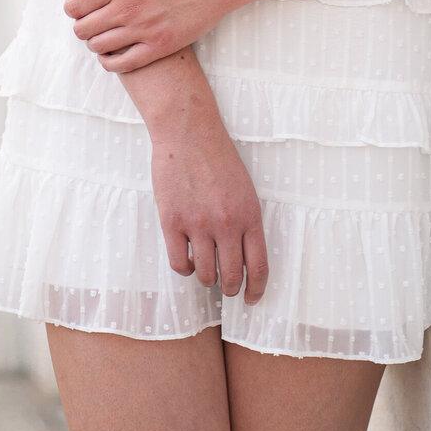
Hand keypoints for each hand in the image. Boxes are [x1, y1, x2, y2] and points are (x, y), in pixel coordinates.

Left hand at [64, 0, 232, 69]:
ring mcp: (142, 30)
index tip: (79, 8)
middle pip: (83, 30)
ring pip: (99, 48)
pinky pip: (123, 64)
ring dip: (95, 44)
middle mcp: (125, 8)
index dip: (72, 9)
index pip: (76, 7)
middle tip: (91, 23)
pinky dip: (111, 63)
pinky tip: (113, 56)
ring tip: (103, 37)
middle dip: (82, 27)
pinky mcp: (159, 46)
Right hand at [150, 108, 268, 304]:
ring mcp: (198, 224)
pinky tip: (188, 260)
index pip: (257, 266)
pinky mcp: (172, 222)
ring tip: (206, 272)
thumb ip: (245, 222)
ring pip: (205, 274)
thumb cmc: (217, 157)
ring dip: (207, 280)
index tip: (252, 298)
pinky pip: (179, 263)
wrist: (188, 132)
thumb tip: (243, 258)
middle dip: (231, 289)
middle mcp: (226, 223)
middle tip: (228, 288)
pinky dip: (186, 268)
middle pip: (231, 276)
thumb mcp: (244, 189)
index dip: (256, 289)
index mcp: (249, 214)